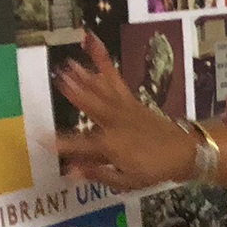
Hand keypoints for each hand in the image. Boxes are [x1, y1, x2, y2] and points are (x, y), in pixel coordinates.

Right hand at [54, 30, 197, 188]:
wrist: (185, 151)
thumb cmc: (154, 169)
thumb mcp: (127, 181)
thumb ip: (98, 174)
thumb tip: (70, 171)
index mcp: (112, 145)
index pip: (81, 145)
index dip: (62, 144)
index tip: (41, 139)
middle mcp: (116, 122)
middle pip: (92, 105)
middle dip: (75, 92)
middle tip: (59, 77)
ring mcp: (124, 107)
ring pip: (101, 88)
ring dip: (85, 74)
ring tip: (69, 61)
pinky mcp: (129, 99)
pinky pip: (113, 78)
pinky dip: (103, 62)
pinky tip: (93, 45)